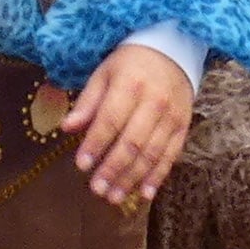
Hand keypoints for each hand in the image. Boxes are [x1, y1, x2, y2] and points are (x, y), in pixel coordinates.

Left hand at [67, 44, 195, 207]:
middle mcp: (154, 102)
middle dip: (113, 169)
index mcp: (130, 85)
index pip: (110, 120)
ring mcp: (171, 116)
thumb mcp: (104, 74)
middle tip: (97, 189)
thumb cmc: (130, 65)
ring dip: (132, 178)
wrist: (172, 51)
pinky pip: (171, 155)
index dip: (96, 144)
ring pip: (151, 153)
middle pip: (132, 142)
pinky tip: (143, 194)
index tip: (81, 165)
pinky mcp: (182, 127)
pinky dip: (158, 177)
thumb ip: (87, 102)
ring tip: (114, 197)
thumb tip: (66, 128)